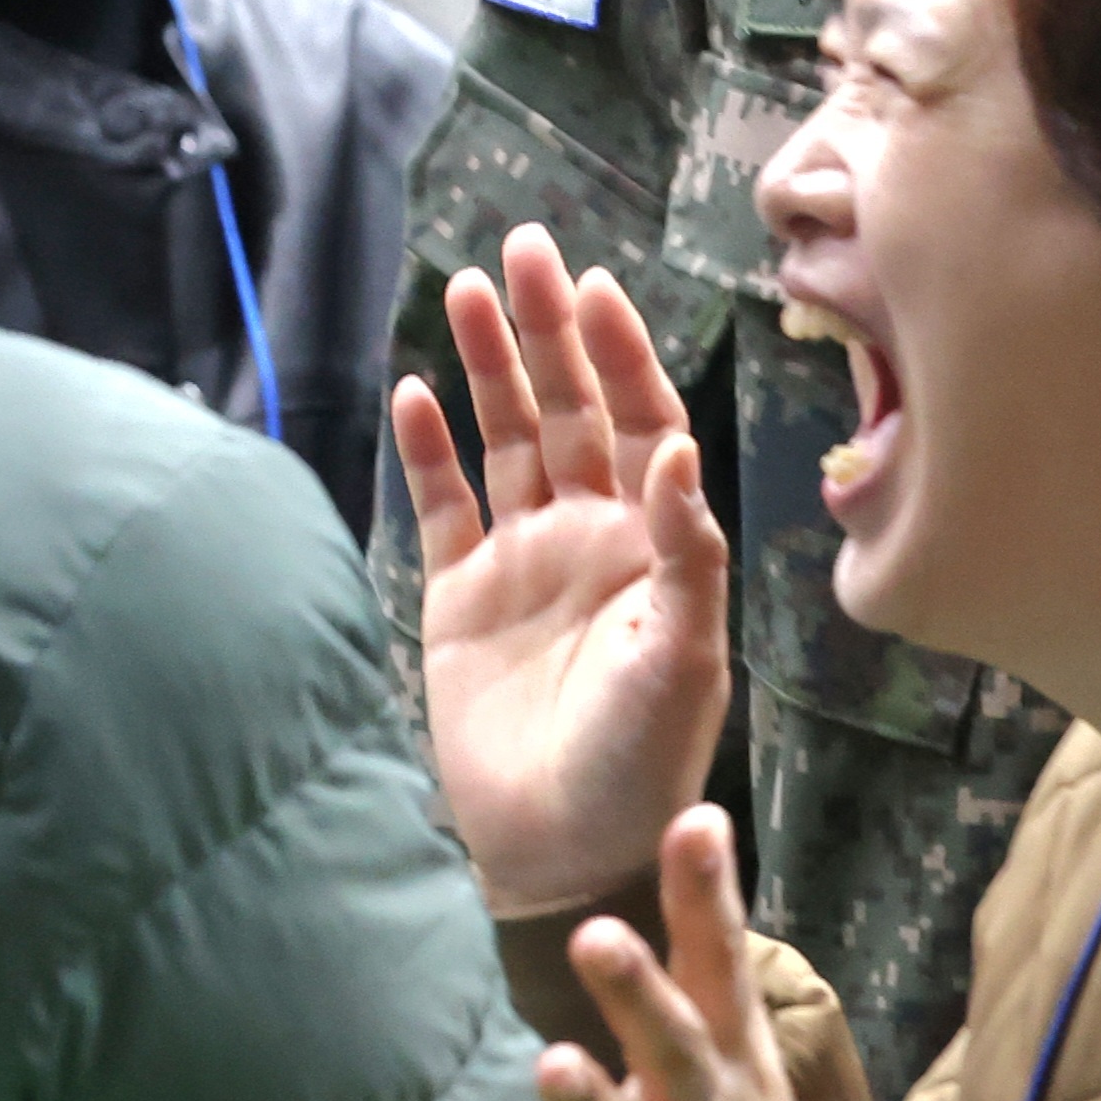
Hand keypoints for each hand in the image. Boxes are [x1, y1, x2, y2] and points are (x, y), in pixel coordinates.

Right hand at [389, 224, 729, 914]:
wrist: (561, 852)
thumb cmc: (643, 761)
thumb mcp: (684, 658)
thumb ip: (686, 554)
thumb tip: (683, 451)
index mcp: (653, 542)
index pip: (642, 422)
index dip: (621, 354)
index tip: (596, 287)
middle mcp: (592, 535)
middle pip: (571, 407)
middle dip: (550, 329)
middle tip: (527, 247)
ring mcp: (523, 560)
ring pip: (506, 437)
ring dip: (489, 367)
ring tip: (466, 290)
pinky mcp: (459, 596)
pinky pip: (443, 503)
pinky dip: (428, 448)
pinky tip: (415, 389)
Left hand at [489, 806, 800, 1100]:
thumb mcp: (738, 1057)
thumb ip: (705, 951)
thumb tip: (695, 817)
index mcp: (732, 1066)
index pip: (722, 968)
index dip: (709, 898)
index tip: (695, 823)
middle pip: (677, 1051)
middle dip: (639, 996)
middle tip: (592, 936)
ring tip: (550, 1065)